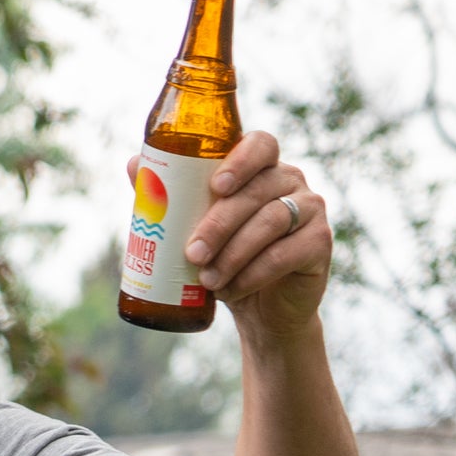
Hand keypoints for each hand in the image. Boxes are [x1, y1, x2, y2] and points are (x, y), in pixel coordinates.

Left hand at [126, 130, 331, 341]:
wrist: (261, 310)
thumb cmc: (224, 262)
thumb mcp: (196, 230)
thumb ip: (172, 197)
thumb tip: (134, 164)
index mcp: (261, 169)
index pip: (261, 145)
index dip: (240, 161)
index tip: (214, 187)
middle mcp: (291, 182)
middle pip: (257, 190)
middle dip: (220, 223)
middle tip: (193, 254)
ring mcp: (310, 209)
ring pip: (271, 221)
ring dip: (234, 253)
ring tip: (207, 280)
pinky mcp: (320, 243)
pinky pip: (287, 253)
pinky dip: (254, 273)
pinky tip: (232, 290)